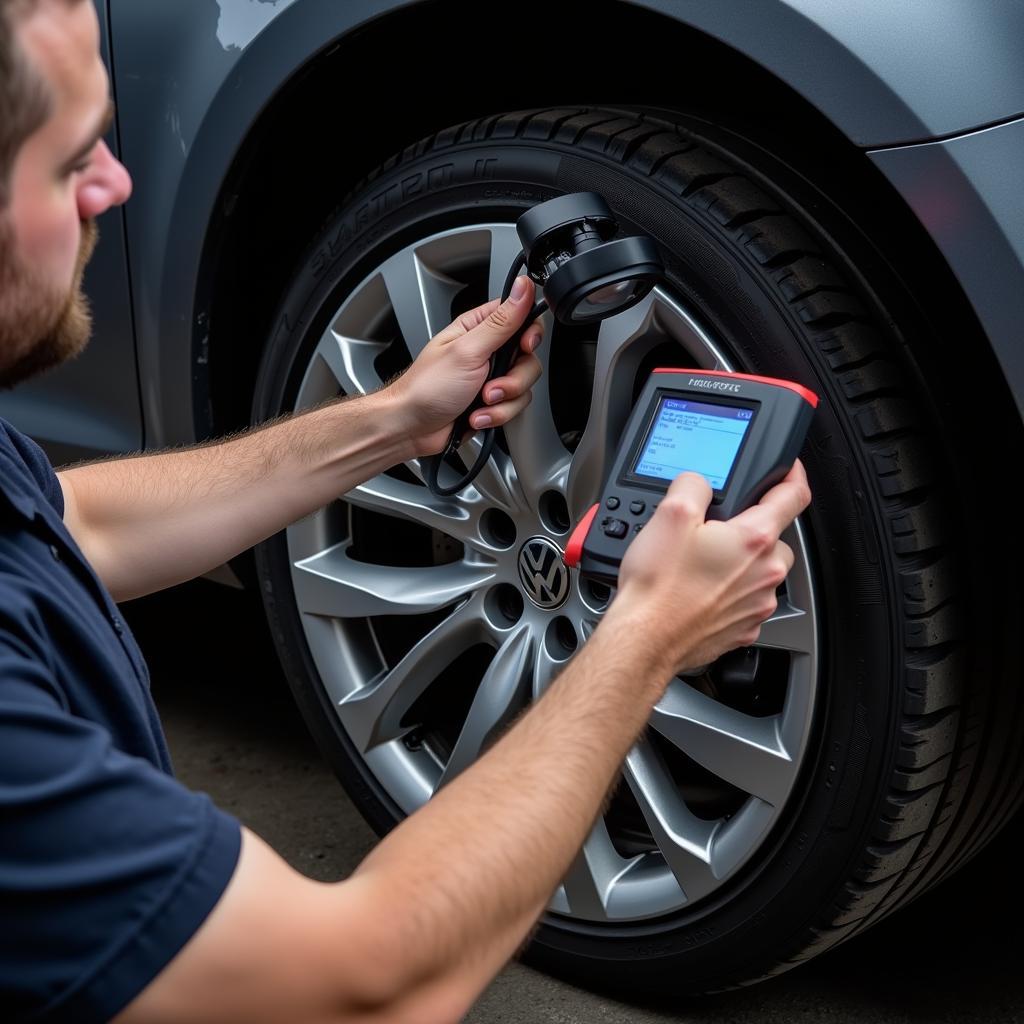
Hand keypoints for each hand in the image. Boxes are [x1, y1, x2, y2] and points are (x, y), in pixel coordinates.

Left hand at [385, 277, 544, 456]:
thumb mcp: (467, 350)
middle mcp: (487, 351)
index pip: (521, 317)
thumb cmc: (426, 387)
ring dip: (502, 402)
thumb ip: (501, 322)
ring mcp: (490, 378)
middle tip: (490, 386)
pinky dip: (496, 415)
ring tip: (479, 403)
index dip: (531, 333)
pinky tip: (476, 415)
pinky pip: (513, 407)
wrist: (412, 427)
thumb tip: (523, 288)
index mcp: (478, 328)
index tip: (524, 348)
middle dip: (514, 379)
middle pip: (528, 358)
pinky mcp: (492, 402)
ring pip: (523, 387)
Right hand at [608, 460, 811, 675]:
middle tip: (718, 530)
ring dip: (741, 564)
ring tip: (702, 565)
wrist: (646, 639)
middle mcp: (764, 573)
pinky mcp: (743, 629)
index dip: (794, 476)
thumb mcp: (669, 515)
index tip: (789, 471)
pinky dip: (730, 594)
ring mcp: (756, 605)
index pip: (794, 496)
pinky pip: (746, 602)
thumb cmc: (660, 587)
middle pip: (776, 538)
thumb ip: (692, 486)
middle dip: (753, 529)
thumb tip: (698, 482)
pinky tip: (699, 591)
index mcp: (754, 539)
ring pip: (762, 572)